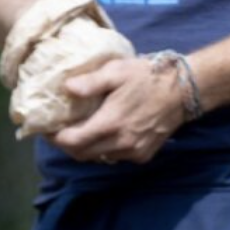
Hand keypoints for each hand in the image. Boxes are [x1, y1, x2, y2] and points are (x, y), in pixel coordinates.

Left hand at [48, 56, 187, 164]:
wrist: (183, 91)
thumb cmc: (148, 77)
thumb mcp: (116, 72)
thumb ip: (90, 83)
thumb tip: (67, 88)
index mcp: (110, 123)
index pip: (73, 141)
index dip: (55, 138)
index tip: (46, 130)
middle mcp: (120, 143)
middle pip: (82, 154)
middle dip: (66, 146)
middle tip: (58, 132)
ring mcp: (133, 152)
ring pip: (99, 158)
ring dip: (85, 149)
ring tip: (79, 132)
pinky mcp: (143, 156)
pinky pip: (115, 157)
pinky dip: (104, 149)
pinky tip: (103, 135)